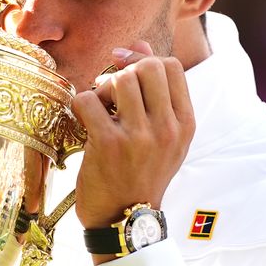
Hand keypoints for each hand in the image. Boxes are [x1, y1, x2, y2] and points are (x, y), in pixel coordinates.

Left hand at [72, 41, 194, 256]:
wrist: (125, 220)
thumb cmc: (141, 172)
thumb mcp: (161, 135)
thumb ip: (154, 90)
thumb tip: (139, 45)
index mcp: (184, 124)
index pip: (171, 65)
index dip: (143, 59)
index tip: (125, 70)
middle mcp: (167, 129)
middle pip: (146, 66)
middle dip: (123, 71)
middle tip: (111, 91)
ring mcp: (138, 137)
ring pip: (119, 79)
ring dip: (102, 88)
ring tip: (100, 108)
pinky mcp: (107, 144)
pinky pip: (88, 100)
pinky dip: (80, 105)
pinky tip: (84, 122)